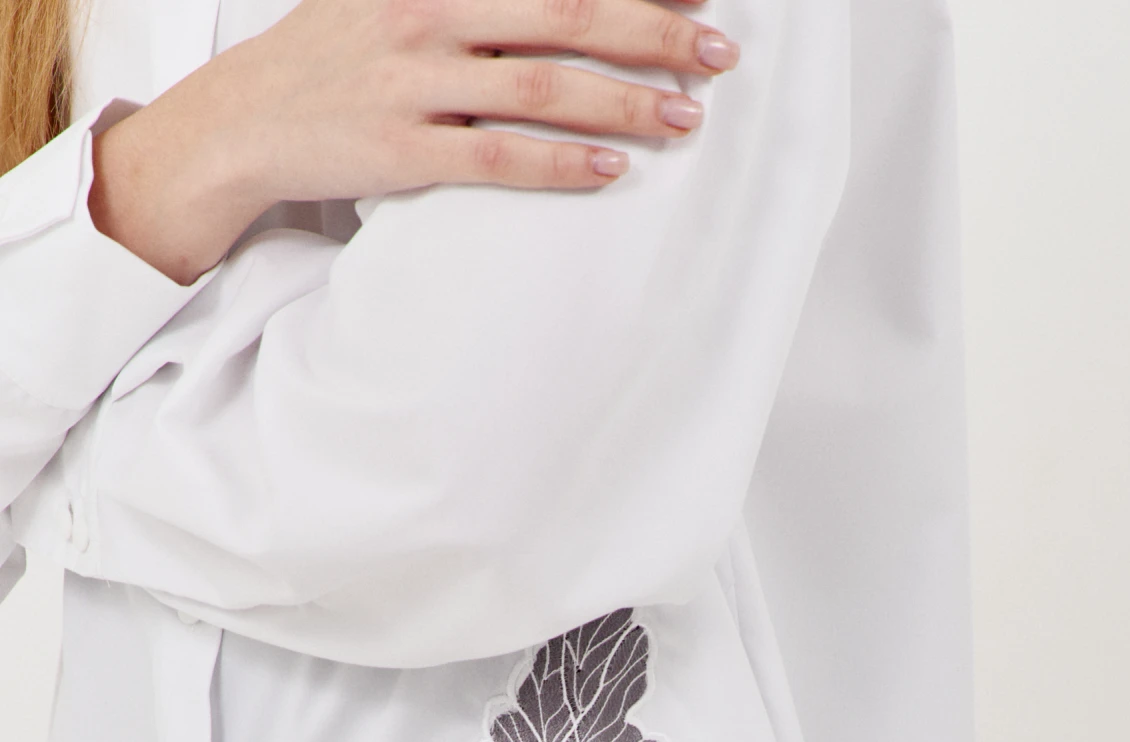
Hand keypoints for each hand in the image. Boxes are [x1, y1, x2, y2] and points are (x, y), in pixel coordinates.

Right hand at [89, 0, 741, 283]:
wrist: (241, 121)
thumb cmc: (334, 57)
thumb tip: (553, 1)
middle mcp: (429, 14)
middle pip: (565, 13)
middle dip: (654, 31)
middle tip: (720, 51)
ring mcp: (414, 85)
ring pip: (543, 87)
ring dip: (624, 101)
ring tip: (687, 118)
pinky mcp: (402, 153)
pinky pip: (497, 159)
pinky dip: (559, 163)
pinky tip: (611, 169)